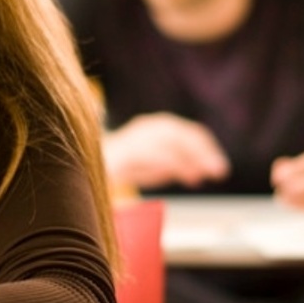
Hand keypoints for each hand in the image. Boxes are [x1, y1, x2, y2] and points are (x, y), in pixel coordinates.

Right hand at [103, 113, 229, 189]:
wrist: (84, 166)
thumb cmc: (124, 166)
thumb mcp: (155, 166)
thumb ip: (176, 166)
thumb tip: (200, 173)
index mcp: (158, 127)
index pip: (189, 132)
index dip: (207, 148)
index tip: (219, 167)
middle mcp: (149, 126)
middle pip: (181, 134)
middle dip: (203, 152)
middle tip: (219, 171)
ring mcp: (136, 135)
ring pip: (170, 140)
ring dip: (190, 157)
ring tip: (204, 175)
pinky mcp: (126, 149)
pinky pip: (153, 152)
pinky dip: (173, 164)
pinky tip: (186, 176)